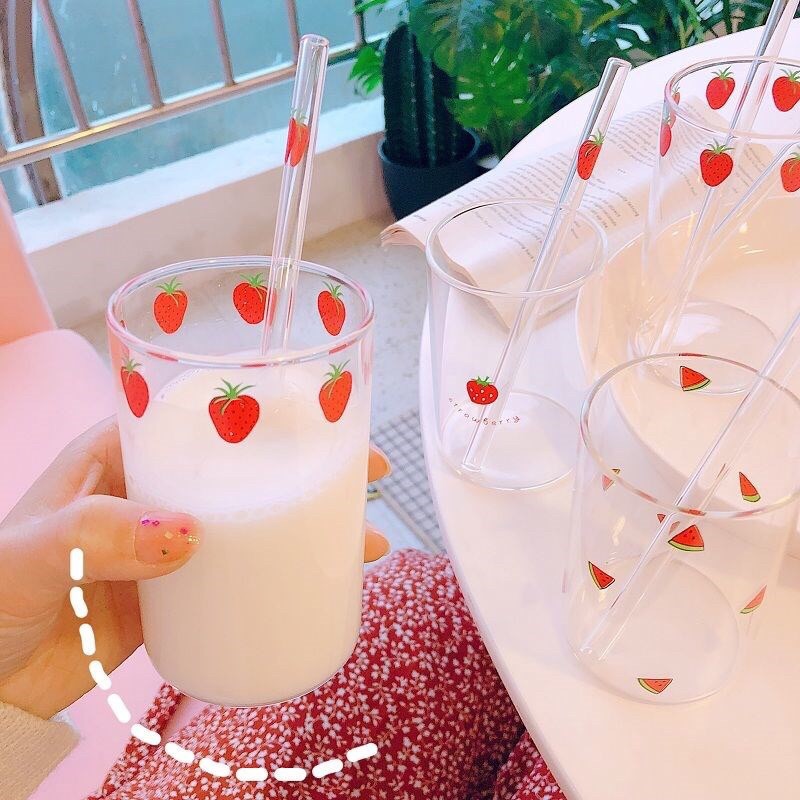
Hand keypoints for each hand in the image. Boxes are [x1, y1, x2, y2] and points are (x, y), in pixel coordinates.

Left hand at [0, 420, 391, 718]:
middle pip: (245, 467)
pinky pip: (241, 574)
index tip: (318, 416)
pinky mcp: (178, 594)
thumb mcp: (32, 551)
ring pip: (254, 521)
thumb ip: (97, 533)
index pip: (201, 417)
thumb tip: (189, 534)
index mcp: (118, 458)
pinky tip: (318, 582)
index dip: (263, 410)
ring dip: (309, 525)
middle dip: (307, 466)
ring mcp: (168, 546)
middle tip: (365, 472)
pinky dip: (282, 574)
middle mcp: (151, 493)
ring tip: (362, 541)